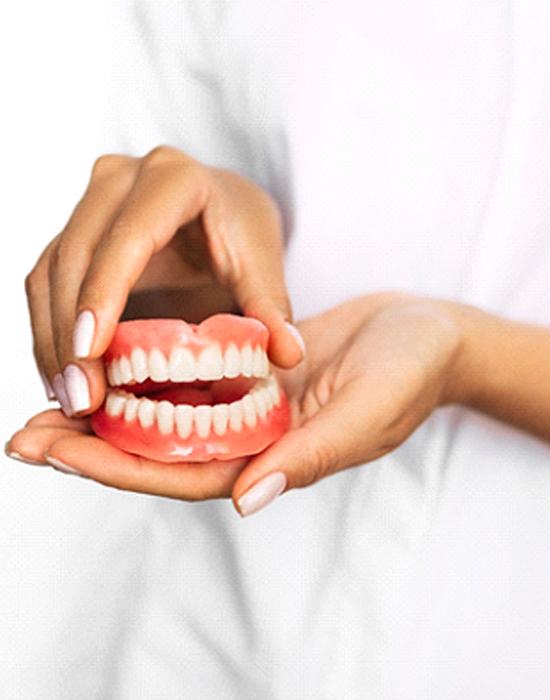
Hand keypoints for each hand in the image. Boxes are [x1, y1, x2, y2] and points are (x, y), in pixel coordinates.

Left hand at [6, 293, 463, 510]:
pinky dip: (146, 373)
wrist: (427, 335)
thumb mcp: (365, 412)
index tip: (53, 451)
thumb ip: (309, 457)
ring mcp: (248, 405)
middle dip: (90, 445)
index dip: (115, 467)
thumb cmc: (409, 374)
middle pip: (158, 451)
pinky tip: (109, 358)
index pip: (181, 473)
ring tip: (47, 396)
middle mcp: (251, 438)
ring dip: (108, 408)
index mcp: (274, 459)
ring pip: (166, 415)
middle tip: (22, 432)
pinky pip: (190, 376)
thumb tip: (248, 499)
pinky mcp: (250, 370)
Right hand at [25, 146, 304, 416]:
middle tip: (82, 399)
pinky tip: (64, 377)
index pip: (129, 236)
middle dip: (71, 333)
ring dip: (52, 341)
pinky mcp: (73, 233)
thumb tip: (288, 355)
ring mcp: (90, 204)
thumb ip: (271, 307)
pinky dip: (49, 333)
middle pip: (77, 256)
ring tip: (71, 400)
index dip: (104, 293)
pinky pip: (46, 284)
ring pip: (50, 273)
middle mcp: (120, 180)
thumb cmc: (240, 229)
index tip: (91, 352)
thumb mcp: (261, 262)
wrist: (217, 208)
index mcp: (174, 178)